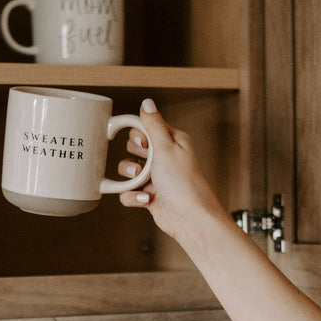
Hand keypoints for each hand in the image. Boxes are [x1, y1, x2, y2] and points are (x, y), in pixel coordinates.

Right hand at [118, 99, 223, 240]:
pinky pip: (130, 192)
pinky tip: (145, 200)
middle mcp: (165, 158)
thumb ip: (154, 124)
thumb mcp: (166, 147)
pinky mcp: (151, 196)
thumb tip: (147, 102)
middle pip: (134, 148)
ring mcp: (157, 178)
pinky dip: (133, 197)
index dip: (139, 135)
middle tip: (146, 164)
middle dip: (134, 156)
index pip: (146, 127)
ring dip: (131, 177)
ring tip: (142, 182)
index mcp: (173, 141)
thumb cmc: (184, 184)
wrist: (191, 219)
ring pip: (129, 171)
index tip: (143, 144)